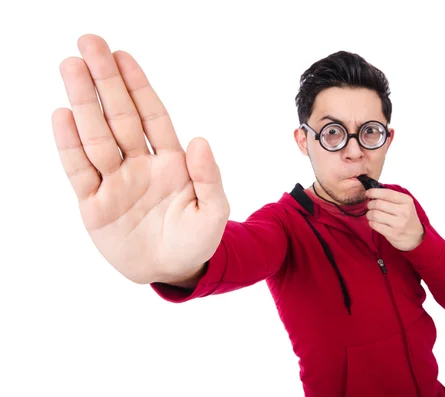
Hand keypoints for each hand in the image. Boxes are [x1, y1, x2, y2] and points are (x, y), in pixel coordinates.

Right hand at [52, 34, 229, 283]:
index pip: (152, 116)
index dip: (138, 86)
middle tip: (89, 43)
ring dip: (84, 103)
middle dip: (106, 81)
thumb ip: (209, 178)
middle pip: (120, 116)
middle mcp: (140, 165)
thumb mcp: (214, 213)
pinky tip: (63, 116)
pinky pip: (80, 171)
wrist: (172, 270)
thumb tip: (199, 139)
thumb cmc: (197, 240)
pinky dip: (70, 145)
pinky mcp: (95, 204)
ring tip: (71, 67)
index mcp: (171, 162)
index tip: (123, 56)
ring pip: (97, 136)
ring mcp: (115, 182)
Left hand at [365, 188, 424, 250]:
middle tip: (370, 206)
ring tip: (371, 214)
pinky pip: (375, 225)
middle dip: (370, 204)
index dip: (374, 192)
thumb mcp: (405, 204)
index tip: (368, 193)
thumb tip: (372, 192)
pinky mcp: (393, 234)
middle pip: (378, 204)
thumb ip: (391, 197)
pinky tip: (374, 222)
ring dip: (369, 214)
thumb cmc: (406, 217)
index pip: (387, 193)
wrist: (416, 236)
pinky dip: (371, 222)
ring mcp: (399, 224)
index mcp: (406, 201)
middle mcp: (404, 212)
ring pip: (375, 214)